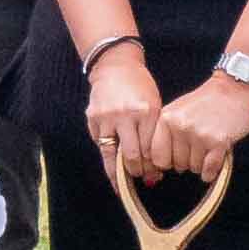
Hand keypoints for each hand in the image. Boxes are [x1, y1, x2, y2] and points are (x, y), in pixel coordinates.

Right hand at [81, 51, 164, 179]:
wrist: (115, 66)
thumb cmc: (140, 87)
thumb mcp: (154, 105)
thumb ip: (154, 135)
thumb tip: (155, 170)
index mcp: (147, 111)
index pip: (151, 149)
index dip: (154, 166)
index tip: (156, 173)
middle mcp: (126, 115)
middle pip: (132, 156)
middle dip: (138, 171)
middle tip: (143, 176)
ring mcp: (107, 117)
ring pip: (111, 156)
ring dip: (119, 173)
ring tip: (123, 182)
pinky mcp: (92, 119)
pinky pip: (100, 145)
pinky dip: (108, 156)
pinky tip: (113, 164)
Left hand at [148, 74, 248, 182]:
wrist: (234, 89)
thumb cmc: (206, 102)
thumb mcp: (177, 111)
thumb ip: (165, 133)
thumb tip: (159, 163)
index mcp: (166, 118)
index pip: (157, 157)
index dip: (168, 160)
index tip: (176, 157)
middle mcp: (180, 126)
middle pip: (177, 164)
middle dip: (188, 161)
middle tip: (197, 147)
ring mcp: (199, 134)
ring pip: (194, 168)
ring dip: (202, 163)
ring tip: (208, 146)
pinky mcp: (218, 141)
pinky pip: (209, 169)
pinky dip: (211, 171)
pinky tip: (214, 161)